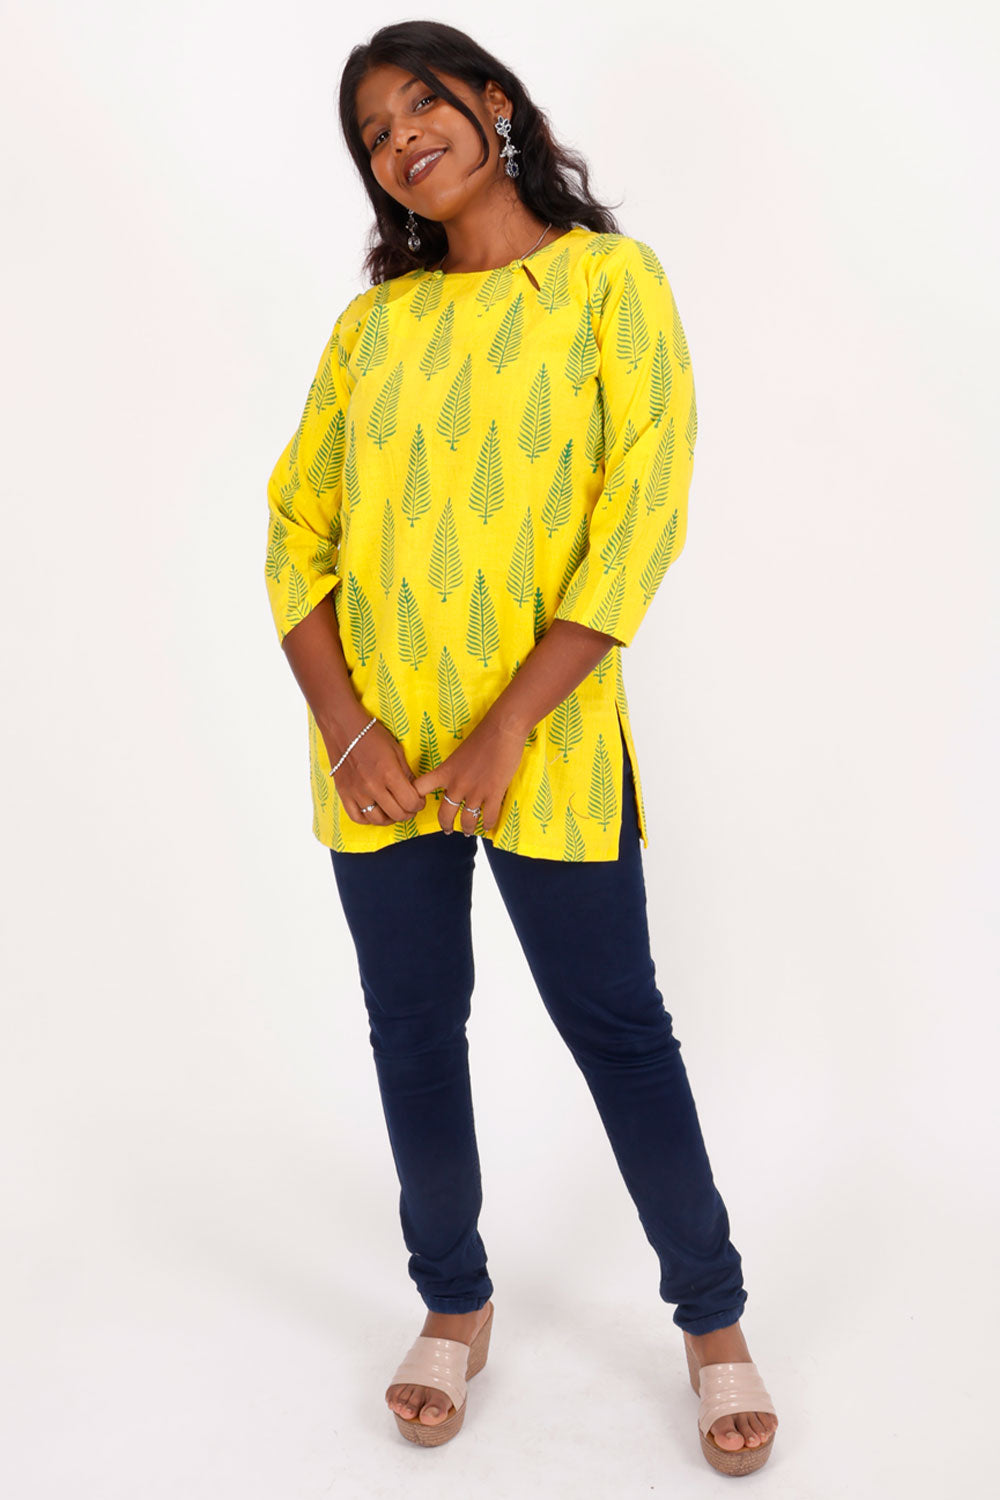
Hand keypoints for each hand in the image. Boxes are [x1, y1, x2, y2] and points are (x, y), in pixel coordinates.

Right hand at [327, 717, 425, 825]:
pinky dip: (368, 819)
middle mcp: (372, 786)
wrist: (343, 727)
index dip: (419, 804)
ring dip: (390, 819)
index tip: (419, 801)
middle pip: (397, 814)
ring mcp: (356, 792)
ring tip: (394, 811)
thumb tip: (415, 792)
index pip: (410, 802)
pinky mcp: (343, 793)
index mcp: (389, 773)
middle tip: (410, 807)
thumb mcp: (396, 750)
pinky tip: (375, 812)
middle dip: (408, 813)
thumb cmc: (372, 735)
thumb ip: (406, 774)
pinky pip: (357, 817)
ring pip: (377, 820)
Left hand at [411, 713, 528, 835]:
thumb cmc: (482, 735)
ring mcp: (475, 791)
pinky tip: (488, 826)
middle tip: (447, 830)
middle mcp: (457, 785)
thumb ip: (454, 769)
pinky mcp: (494, 793)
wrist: (502, 730)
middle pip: (444, 814)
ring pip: (467, 820)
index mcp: (445, 772)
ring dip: (468, 829)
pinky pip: (488, 817)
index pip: (420, 788)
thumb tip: (455, 779)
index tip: (417, 805)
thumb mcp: (459, 754)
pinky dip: (488, 825)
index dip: (415, 799)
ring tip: (468, 832)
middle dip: (446, 825)